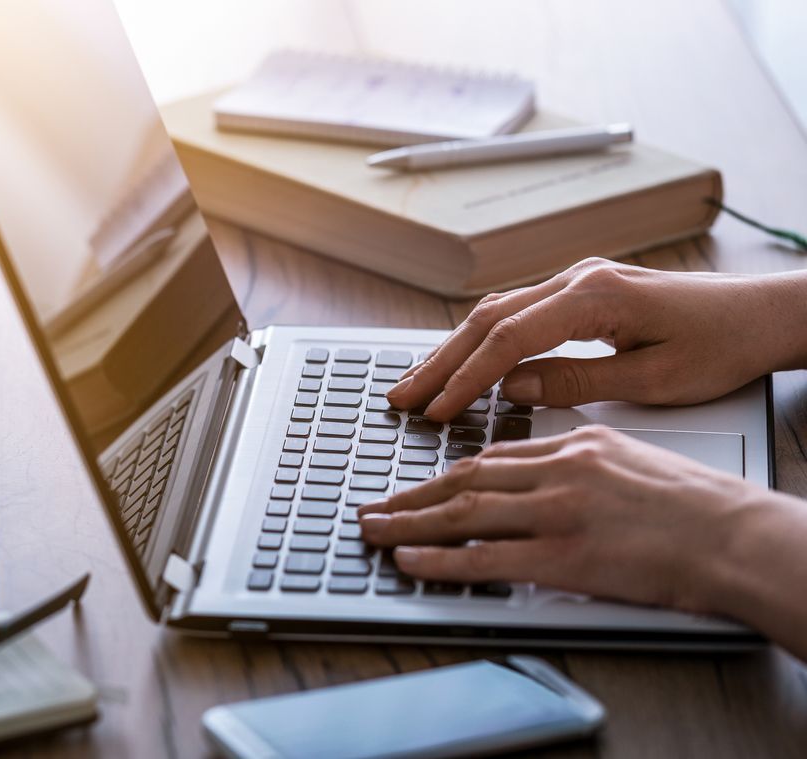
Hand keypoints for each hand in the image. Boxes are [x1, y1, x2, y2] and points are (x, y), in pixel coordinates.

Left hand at [355, 426, 771, 614]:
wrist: (738, 537)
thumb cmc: (702, 508)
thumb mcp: (635, 460)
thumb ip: (584, 463)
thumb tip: (546, 474)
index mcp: (578, 445)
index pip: (494, 456)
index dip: (446, 473)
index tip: (417, 484)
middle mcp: (560, 471)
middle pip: (465, 479)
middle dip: (412, 495)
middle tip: (375, 506)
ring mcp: (558, 512)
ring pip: (463, 513)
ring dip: (409, 523)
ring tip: (374, 531)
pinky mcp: (564, 555)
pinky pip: (484, 558)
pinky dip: (438, 559)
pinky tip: (409, 560)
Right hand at [387, 258, 806, 421]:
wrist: (761, 315)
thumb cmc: (722, 347)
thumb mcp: (653, 379)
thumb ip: (576, 381)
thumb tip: (513, 388)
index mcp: (596, 297)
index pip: (509, 339)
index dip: (467, 379)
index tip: (438, 411)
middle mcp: (579, 279)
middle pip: (488, 319)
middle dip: (441, 362)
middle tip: (402, 398)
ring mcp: (577, 280)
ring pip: (495, 312)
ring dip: (453, 349)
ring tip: (418, 383)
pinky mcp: (581, 291)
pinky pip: (516, 312)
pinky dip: (481, 339)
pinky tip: (460, 361)